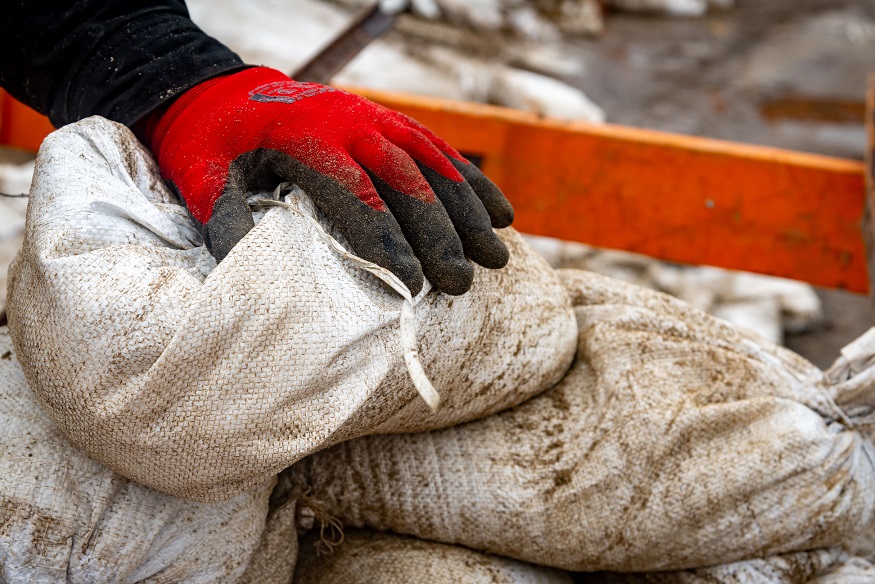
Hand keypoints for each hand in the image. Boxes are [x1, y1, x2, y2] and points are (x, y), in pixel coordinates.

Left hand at [141, 66, 512, 294]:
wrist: (221, 90)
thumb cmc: (212, 145)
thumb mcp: (201, 181)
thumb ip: (226, 225)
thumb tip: (255, 278)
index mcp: (307, 139)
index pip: (357, 197)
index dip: (386, 243)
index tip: (410, 285)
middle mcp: (351, 123)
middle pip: (407, 181)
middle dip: (438, 235)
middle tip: (460, 283)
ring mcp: (374, 116)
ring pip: (434, 163)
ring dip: (468, 210)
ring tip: (496, 256)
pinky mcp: (388, 120)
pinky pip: (439, 149)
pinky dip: (472, 181)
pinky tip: (501, 213)